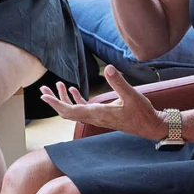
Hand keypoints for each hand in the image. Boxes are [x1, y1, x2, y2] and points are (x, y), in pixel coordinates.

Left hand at [39, 65, 166, 138]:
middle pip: (68, 112)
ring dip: (63, 100)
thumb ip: (119, 82)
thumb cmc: (142, 113)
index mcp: (98, 114)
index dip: (56, 103)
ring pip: (74, 110)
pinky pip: (84, 109)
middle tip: (43, 91)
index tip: (44, 97)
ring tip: (55, 87)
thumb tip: (109, 68)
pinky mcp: (103, 115)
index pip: (70, 110)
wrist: (150, 126)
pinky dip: (76, 100)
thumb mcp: (132, 95)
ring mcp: (98, 117)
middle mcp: (95, 117)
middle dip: (54, 101)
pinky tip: (73, 90)